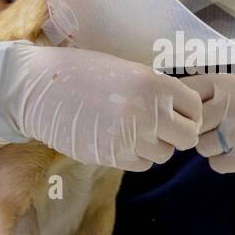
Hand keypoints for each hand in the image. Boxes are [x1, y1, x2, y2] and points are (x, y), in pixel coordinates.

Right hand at [0, 42, 202, 170]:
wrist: (40, 89)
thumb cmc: (83, 73)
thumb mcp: (127, 70)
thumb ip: (156, 89)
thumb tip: (181, 111)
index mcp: (153, 84)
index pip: (194, 108)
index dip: (187, 112)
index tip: (175, 111)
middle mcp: (147, 112)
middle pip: (187, 137)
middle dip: (177, 134)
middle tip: (160, 126)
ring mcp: (130, 137)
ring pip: (164, 154)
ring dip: (155, 146)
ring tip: (134, 130)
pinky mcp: (113, 156)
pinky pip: (142, 164)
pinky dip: (136, 156)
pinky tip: (120, 140)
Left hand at [181, 73, 234, 192]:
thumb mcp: (223, 95)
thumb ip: (196, 93)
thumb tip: (156, 98)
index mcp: (228, 82)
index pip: (187, 95)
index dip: (183, 111)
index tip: (190, 115)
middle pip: (193, 124)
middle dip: (197, 132)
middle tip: (213, 129)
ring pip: (202, 146)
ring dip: (209, 148)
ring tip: (225, 140)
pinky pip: (216, 164)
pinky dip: (221, 163)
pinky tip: (233, 153)